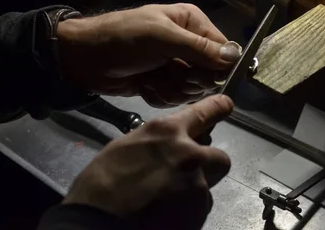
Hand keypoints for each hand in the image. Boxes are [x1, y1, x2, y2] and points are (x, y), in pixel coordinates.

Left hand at [57, 4, 240, 106]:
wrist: (85, 59)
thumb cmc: (125, 39)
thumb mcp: (163, 38)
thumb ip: (199, 48)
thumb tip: (235, 57)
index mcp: (191, 23)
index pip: (221, 49)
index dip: (215, 67)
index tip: (198, 74)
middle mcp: (186, 43)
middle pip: (209, 74)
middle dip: (187, 80)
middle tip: (168, 73)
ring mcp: (173, 65)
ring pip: (191, 90)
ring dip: (170, 89)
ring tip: (151, 79)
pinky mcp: (160, 83)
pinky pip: (174, 98)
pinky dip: (158, 95)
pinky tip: (144, 86)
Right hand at [63, 94, 232, 229]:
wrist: (97, 222)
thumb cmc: (102, 182)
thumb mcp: (126, 146)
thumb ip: (156, 142)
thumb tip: (167, 144)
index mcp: (167, 132)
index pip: (205, 112)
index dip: (218, 108)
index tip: (226, 105)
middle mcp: (188, 155)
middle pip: (220, 157)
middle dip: (209, 165)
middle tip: (188, 175)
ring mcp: (196, 185)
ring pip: (207, 187)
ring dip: (193, 192)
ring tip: (165, 201)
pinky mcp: (198, 212)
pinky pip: (199, 209)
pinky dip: (187, 212)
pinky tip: (165, 214)